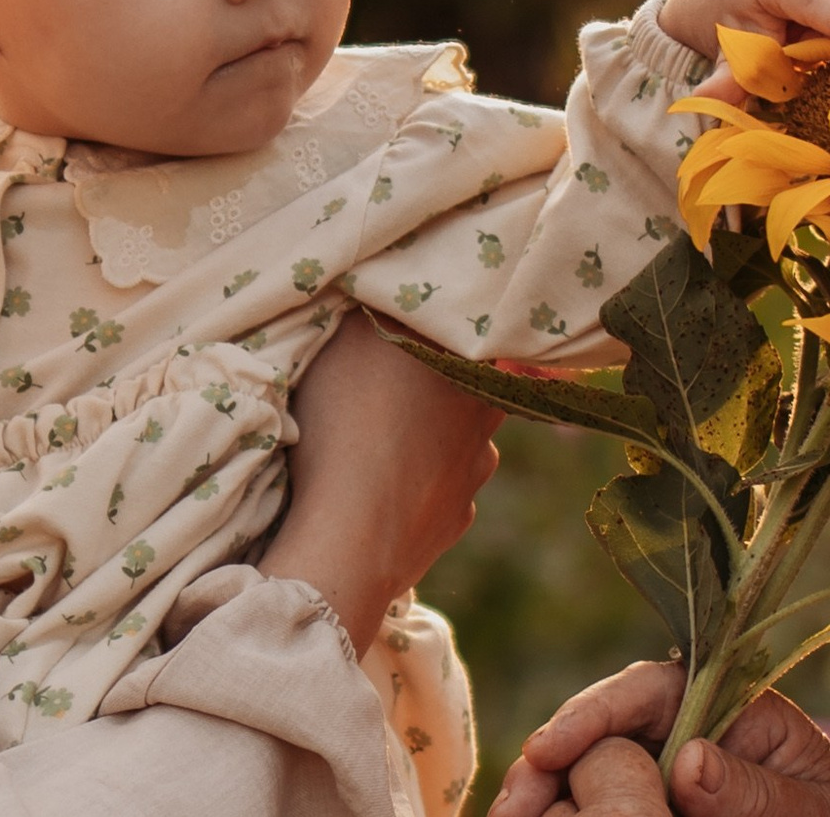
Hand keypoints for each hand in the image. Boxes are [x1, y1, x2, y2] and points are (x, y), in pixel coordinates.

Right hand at [260, 311, 503, 650]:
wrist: (350, 539)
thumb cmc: (346, 425)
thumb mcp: (346, 341)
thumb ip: (374, 309)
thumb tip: (389, 289)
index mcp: (467, 368)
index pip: (475, 338)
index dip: (444, 333)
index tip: (413, 337)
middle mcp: (484, 421)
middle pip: (467, 388)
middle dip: (436, 387)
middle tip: (390, 388)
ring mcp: (474, 476)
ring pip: (458, 443)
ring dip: (431, 440)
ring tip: (378, 445)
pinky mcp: (455, 522)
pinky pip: (440, 492)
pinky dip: (418, 488)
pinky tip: (382, 489)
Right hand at [494, 665, 829, 816]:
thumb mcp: (821, 809)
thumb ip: (758, 791)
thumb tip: (687, 764)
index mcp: (736, 706)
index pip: (651, 688)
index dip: (592, 712)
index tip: (549, 750)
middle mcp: (694, 731)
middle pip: (605, 729)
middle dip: (554, 760)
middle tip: (514, 805)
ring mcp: (673, 774)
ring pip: (593, 771)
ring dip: (550, 793)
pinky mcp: (660, 806)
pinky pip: (606, 803)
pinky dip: (572, 810)